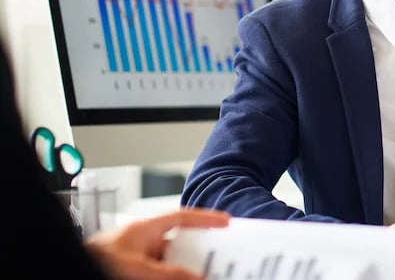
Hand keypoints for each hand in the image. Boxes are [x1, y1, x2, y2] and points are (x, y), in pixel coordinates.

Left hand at [85, 208, 229, 279]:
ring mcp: (141, 258)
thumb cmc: (95, 260)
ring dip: (185, 271)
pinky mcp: (136, 272)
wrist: (72, 266)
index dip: (205, 219)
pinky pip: (161, 273)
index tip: (225, 223)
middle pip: (180, 245)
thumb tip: (196, 276)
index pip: (182, 218)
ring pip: (171, 264)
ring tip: (204, 274)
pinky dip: (173, 277)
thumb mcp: (135, 266)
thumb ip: (166, 272)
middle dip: (198, 254)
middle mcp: (145, 242)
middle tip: (218, 261)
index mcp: (146, 229)